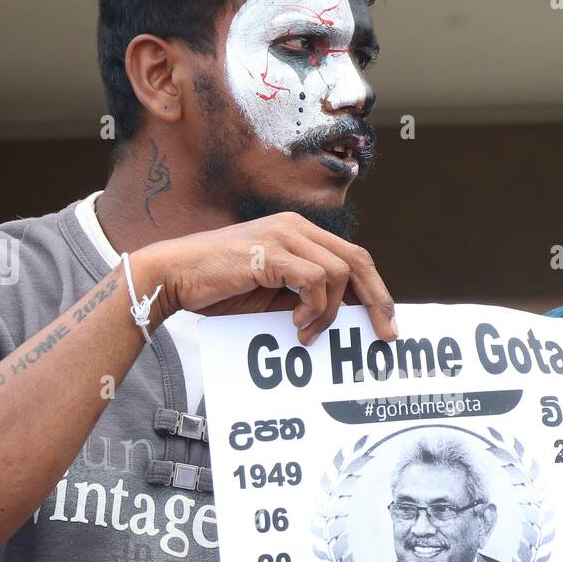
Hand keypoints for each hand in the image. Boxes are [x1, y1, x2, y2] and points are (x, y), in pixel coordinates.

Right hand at [145, 212, 396, 344]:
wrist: (174, 276)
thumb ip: (307, 298)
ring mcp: (283, 235)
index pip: (353, 257)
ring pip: (337, 273)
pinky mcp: (269, 250)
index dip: (375, 290)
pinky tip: (296, 323)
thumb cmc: (220, 289)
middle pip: (357, 260)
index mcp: (299, 233)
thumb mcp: (274, 295)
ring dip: (328, 312)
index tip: (388, 323)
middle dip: (378, 300)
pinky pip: (313, 278)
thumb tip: (347, 318)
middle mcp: (296, 227)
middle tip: (387, 335)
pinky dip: (313, 306)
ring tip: (305, 333)